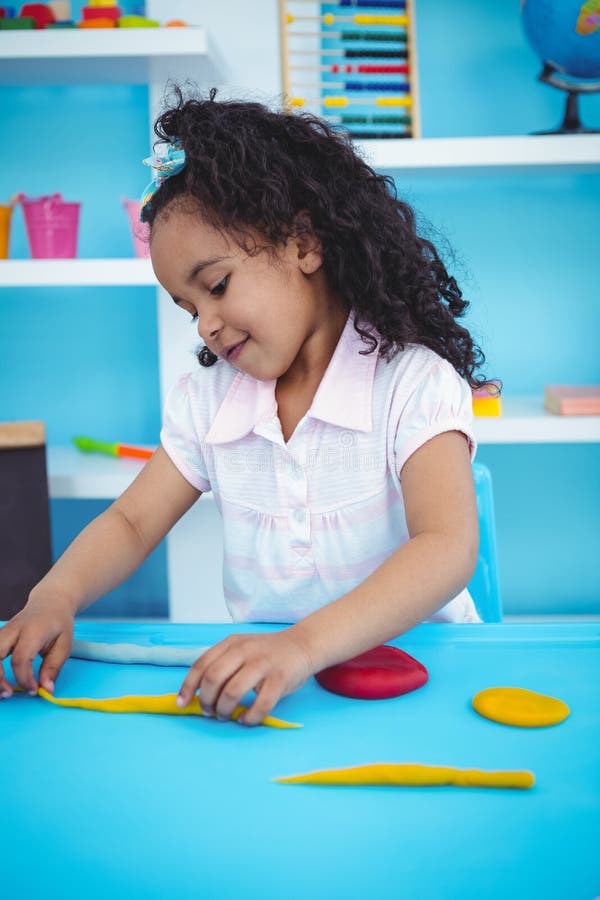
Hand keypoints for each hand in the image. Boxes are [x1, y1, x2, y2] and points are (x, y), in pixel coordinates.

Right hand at [0, 597, 73, 698]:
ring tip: (2, 690)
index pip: (21, 658)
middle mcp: (14, 629)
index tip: (34, 690)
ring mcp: (4, 631)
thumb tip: (46, 689)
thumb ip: (53, 668)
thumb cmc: (58, 624)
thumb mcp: (64, 645)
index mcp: (33, 630)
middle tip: (8, 693)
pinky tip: (0, 680)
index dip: (24, 679)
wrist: (50, 602)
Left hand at [176, 630, 313, 725]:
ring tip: (227, 715)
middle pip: (213, 678)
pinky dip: (249, 717)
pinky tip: (247, 718)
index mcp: (231, 643)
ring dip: (225, 710)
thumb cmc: (267, 653)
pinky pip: (260, 704)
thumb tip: (198, 693)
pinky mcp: (280, 679)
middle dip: (206, 701)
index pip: (201, 665)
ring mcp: (263, 664)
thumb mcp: (242, 649)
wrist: (302, 644)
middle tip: (210, 712)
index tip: (182, 703)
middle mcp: (245, 650)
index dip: (188, 687)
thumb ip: (222, 664)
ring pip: (232, 692)